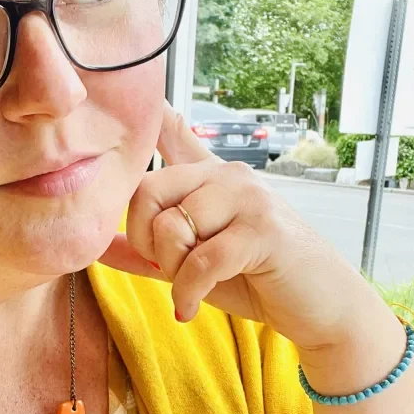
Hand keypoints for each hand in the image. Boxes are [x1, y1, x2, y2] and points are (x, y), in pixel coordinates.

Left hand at [99, 102, 389, 352]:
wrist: (319, 309)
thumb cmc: (254, 281)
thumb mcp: (188, 265)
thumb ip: (144, 251)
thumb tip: (94, 245)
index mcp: (207, 176)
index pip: (171, 130)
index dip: (148, 116)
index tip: (134, 104)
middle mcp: (227, 175)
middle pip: (146, 191)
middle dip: (143, 241)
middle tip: (165, 268)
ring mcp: (248, 198)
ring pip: (172, 226)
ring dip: (172, 270)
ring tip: (190, 287)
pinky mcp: (263, 231)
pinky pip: (201, 260)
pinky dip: (188, 292)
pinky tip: (191, 308)